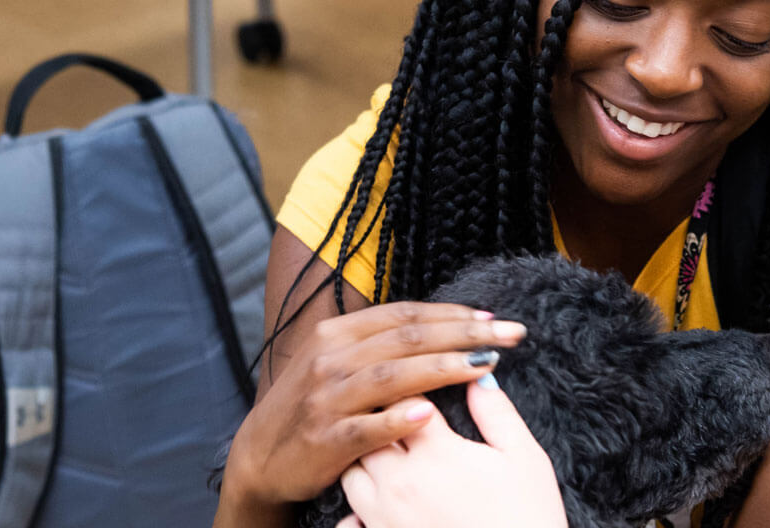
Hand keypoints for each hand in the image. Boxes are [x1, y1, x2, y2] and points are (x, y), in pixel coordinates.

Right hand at [222, 302, 527, 505]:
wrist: (260, 457)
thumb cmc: (310, 407)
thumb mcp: (335, 362)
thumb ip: (378, 344)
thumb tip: (440, 326)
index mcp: (336, 334)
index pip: (404, 315)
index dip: (452, 313)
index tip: (493, 317)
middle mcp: (331, 360)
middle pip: (407, 339)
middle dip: (464, 333)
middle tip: (510, 334)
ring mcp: (327, 399)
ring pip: (392, 376)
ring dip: (443, 367)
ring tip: (486, 364)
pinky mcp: (326, 439)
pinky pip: (367, 428)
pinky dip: (397, 419)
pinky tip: (430, 414)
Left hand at [337, 378, 566, 527]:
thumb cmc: (526, 516)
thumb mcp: (524, 458)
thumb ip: (497, 413)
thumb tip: (479, 376)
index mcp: (436, 453)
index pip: (406, 400)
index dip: (412, 388)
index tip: (420, 385)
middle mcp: (401, 481)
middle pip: (369, 432)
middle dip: (382, 419)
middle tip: (400, 415)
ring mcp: (385, 515)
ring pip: (351, 472)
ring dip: (366, 459)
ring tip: (391, 458)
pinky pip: (350, 520)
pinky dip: (357, 510)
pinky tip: (382, 504)